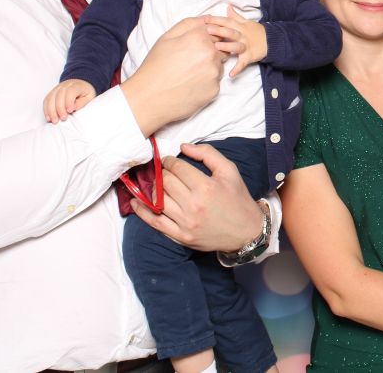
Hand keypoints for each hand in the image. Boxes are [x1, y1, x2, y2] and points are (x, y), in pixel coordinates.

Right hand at [43, 79, 94, 122]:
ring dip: (51, 111)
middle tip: (63, 118)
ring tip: (54, 121)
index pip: (70, 91)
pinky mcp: (52, 93)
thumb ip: (82, 102)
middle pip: (59, 95)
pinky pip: (46, 101)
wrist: (81, 83)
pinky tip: (49, 117)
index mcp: (76, 85)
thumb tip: (73, 108)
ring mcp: (57, 88)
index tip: (70, 111)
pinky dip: (46, 110)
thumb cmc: (85, 92)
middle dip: (60, 108)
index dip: (69, 101)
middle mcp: (65, 85)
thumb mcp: (89, 97)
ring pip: (50, 98)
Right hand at [121, 17, 224, 135]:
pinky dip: (206, 83)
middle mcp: (211, 54)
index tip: (195, 46)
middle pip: (221, 48)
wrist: (149, 98)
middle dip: (209, 52)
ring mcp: (215, 73)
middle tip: (189, 61)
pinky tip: (190, 85)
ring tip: (188, 74)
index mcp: (200, 38)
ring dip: (209, 67)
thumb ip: (190, 24)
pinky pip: (215, 82)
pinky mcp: (215, 90)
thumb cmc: (156, 66)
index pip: (216, 32)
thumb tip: (207, 18)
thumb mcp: (167, 38)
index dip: (206, 38)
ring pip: (219, 66)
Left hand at [131, 142, 262, 252]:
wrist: (247, 231)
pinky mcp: (181, 236)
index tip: (169, 161)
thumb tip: (183, 146)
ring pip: (158, 200)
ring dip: (153, 189)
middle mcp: (193, 205)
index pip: (177, 168)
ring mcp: (186, 223)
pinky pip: (156, 223)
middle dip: (162, 173)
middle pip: (165, 182)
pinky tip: (135, 203)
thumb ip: (208, 154)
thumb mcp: (229, 170)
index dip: (169, 161)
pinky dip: (142, 212)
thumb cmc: (238, 198)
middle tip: (164, 171)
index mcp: (206, 187)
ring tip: (156, 183)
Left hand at [207, 5, 267, 76]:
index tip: (205, 19)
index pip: (227, 22)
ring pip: (236, 46)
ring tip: (217, 47)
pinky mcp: (249, 56)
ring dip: (227, 47)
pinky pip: (243, 63)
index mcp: (240, 27)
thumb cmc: (256, 32)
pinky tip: (231, 74)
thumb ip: (235, 16)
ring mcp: (246, 46)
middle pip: (231, 32)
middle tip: (208, 30)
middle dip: (220, 31)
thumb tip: (228, 7)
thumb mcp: (246, 22)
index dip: (216, 20)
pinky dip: (237, 69)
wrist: (271, 41)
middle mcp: (242, 36)